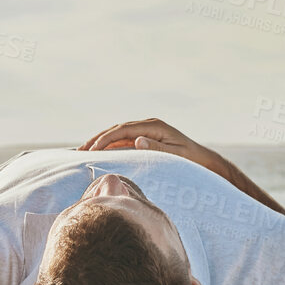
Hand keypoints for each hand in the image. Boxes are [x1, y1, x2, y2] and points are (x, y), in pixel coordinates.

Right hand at [78, 118, 230, 178]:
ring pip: (117, 133)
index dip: (106, 138)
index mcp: (154, 126)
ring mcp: (145, 130)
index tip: (93, 149)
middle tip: (80, 151)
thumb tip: (137, 140)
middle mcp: (148, 124)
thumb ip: (157, 148)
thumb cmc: (191, 160)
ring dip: (100, 141)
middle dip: (97, 139)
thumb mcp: (176, 155)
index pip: (124, 130)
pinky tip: (98, 152)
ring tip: (83, 151)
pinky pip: (122, 140)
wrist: (204, 160)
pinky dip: (109, 145)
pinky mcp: (145, 137)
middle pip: (116, 129)